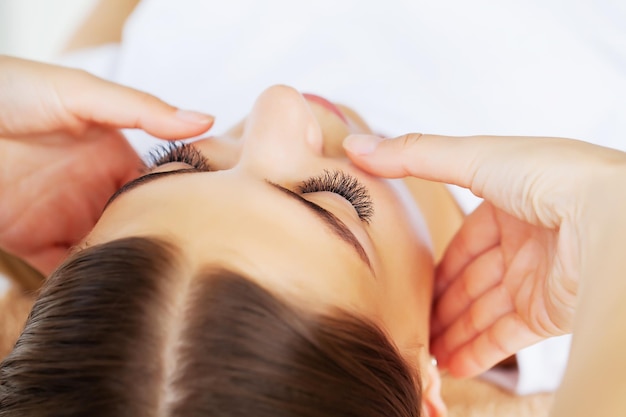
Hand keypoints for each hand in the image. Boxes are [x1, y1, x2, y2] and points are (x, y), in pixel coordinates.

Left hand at [0, 56, 213, 273]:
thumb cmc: (13, 89)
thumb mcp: (83, 92)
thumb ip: (142, 110)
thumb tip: (206, 120)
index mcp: (114, 159)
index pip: (159, 188)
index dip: (182, 206)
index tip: (210, 227)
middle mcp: (95, 191)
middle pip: (137, 227)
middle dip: (157, 247)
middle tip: (186, 270)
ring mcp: (65, 217)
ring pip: (106, 253)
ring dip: (124, 270)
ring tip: (152, 292)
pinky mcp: (31, 240)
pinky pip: (63, 270)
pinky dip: (80, 285)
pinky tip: (102, 293)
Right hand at [343, 133, 624, 376]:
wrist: (610, 218)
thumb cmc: (549, 176)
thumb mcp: (473, 158)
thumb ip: (414, 156)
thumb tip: (355, 147)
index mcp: (510, 202)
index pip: (465, 239)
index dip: (437, 261)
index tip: (407, 280)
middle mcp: (524, 242)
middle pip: (471, 279)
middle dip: (441, 302)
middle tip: (409, 321)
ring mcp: (536, 279)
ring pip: (483, 311)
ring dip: (452, 331)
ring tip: (422, 350)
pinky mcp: (548, 312)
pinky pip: (505, 337)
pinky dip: (478, 352)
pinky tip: (450, 364)